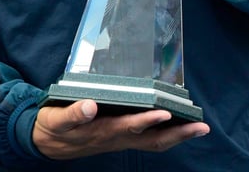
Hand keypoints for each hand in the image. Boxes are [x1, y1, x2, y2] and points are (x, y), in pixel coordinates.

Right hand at [32, 100, 208, 159]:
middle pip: (151, 140)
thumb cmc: (53, 127)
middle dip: (177, 134)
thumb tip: (89, 105)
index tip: (164, 112)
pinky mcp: (121, 140)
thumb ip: (72, 113)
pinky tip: (179, 128)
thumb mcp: (56, 119)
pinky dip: (167, 137)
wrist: (48, 143)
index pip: (128, 126)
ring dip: (178, 137)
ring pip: (154, 143)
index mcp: (101, 131)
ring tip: (199, 127)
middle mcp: (116, 138)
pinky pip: (149, 143)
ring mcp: (120, 141)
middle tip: (201, 126)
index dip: (147, 121)